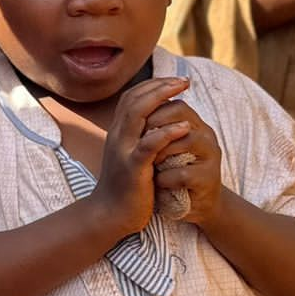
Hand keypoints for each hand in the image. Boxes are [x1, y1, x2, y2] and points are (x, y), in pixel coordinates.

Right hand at [91, 77, 193, 239]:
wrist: (110, 215)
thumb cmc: (126, 186)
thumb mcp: (129, 156)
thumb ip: (138, 138)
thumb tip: (156, 122)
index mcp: (118, 132)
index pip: (131, 97)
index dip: (152, 85)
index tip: (174, 81)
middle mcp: (118, 136)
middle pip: (135, 99)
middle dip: (160, 86)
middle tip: (184, 80)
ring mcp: (123, 150)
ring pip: (137, 114)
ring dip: (161, 98)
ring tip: (183, 91)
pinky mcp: (132, 167)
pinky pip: (149, 145)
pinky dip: (166, 133)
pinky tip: (184, 127)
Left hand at [143, 101, 223, 226]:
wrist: (192, 206)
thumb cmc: (171, 171)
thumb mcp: (161, 147)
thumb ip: (154, 126)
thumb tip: (132, 103)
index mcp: (194, 124)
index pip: (176, 105)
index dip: (153, 110)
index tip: (136, 125)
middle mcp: (206, 135)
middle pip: (182, 116)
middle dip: (155, 127)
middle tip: (140, 142)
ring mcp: (211, 157)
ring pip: (185, 141)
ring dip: (161, 153)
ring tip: (150, 163)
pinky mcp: (209, 180)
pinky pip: (184, 174)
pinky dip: (166, 178)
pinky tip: (158, 182)